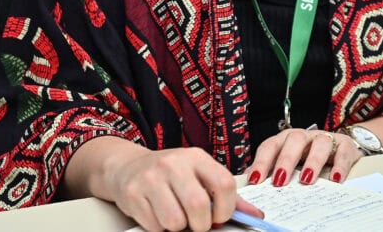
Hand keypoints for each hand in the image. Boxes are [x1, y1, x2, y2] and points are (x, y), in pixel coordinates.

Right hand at [109, 146, 262, 231]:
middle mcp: (173, 163)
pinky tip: (156, 213)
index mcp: (196, 157)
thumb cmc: (169, 175)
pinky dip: (158, 228)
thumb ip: (225, 195)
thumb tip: (255, 215)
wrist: (127, 167)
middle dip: (201, 225)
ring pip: (175, 221)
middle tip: (196, 223)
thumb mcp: (198, 175)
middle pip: (199, 206)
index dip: (226, 208)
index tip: (219, 216)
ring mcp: (151, 178)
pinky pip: (155, 226)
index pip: (224, 184)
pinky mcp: (132, 194)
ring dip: (178, 227)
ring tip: (173, 215)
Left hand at [246, 127, 361, 186]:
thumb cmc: (308, 157)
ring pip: (319, 143)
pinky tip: (335, 179)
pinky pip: (342, 152)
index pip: (270, 146)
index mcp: (285, 139)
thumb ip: (271, 170)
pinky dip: (339, 165)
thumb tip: (247, 183)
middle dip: (286, 161)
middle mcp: (304, 136)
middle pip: (294, 141)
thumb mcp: (289, 163)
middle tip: (280, 181)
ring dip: (312, 162)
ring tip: (307, 180)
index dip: (262, 162)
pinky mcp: (345, 145)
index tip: (255, 180)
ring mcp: (324, 138)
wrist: (341, 149)